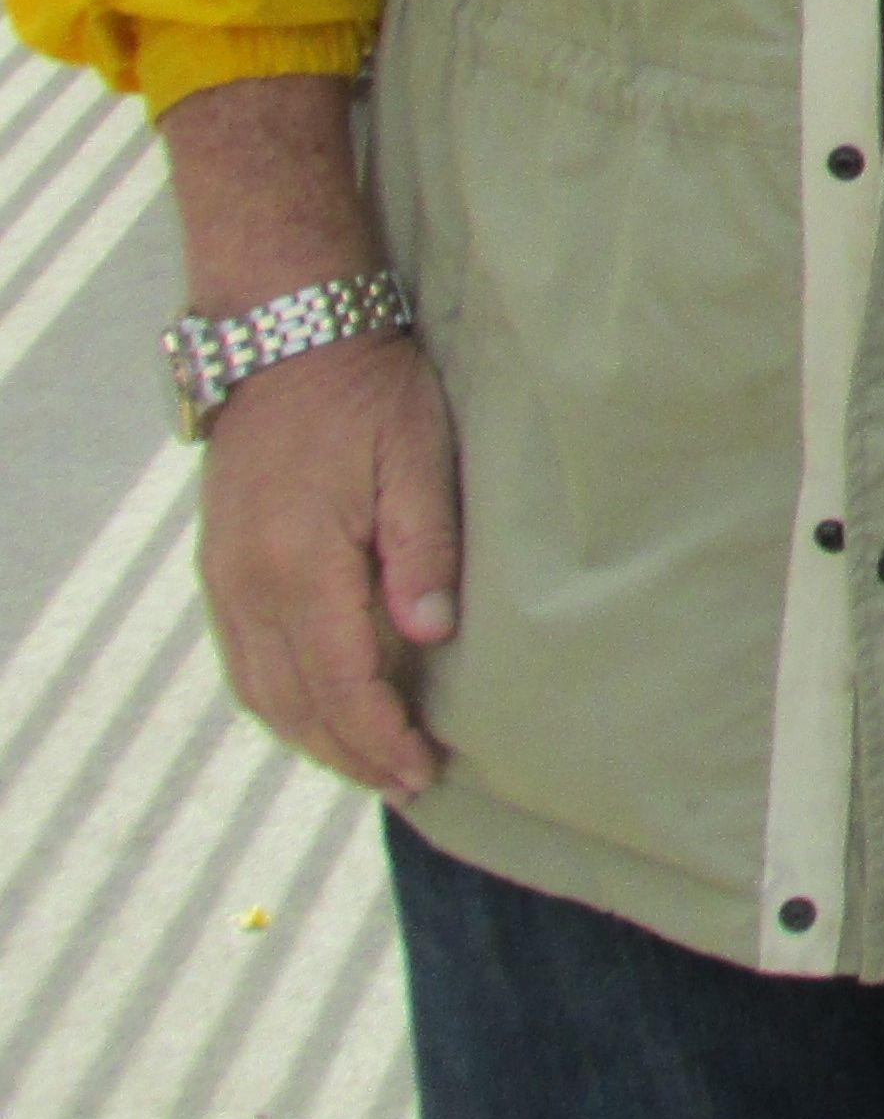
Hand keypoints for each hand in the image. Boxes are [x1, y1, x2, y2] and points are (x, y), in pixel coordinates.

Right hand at [198, 331, 462, 801]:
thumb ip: (423, 548)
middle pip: (294, 702)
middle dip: (350, 752)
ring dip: (312, 735)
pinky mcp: (219, 565)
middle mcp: (247, 584)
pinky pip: (243, 659)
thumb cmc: (368, 391)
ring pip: (260, 690)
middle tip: (408, 782)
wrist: (285, 336)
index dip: (380, 738)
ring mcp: (224, 578)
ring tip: (369, 760)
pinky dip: (281, 699)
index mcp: (299, 565)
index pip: (338, 684)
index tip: (423, 771)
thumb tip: (429, 638)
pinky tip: (317, 708)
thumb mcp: (417, 455)